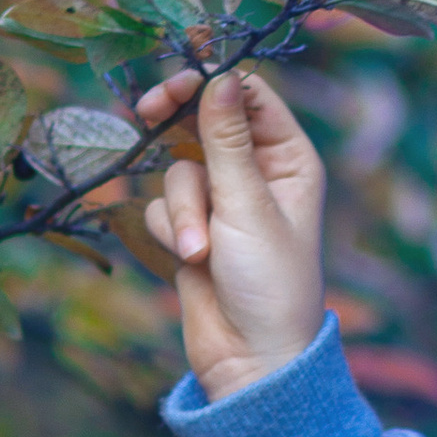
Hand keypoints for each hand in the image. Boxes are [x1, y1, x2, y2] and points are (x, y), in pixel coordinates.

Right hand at [138, 67, 327, 400]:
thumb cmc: (268, 283)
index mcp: (289, 159)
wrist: (250, 359)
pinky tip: (188, 260)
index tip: (175, 85)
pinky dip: (169, 229)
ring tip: (199, 250)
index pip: (249, 97)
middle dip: (178, 128)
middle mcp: (257, 174)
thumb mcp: (247, 205)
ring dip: (182, 208)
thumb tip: (219, 77)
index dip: (212, 84)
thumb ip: (226, 140)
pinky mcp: (191, 229)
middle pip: (204, 123)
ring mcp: (222, 202)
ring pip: (178, 169)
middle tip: (147, 112)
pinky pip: (161, 205)